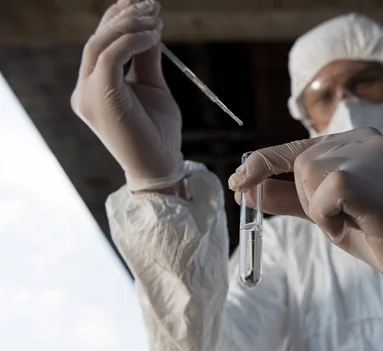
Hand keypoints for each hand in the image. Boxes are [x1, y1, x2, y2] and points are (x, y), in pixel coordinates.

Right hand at [71, 0, 183, 190]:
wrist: (161, 166)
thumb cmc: (158, 132)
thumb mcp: (153, 88)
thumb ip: (146, 60)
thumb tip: (150, 27)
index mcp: (93, 88)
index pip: (99, 44)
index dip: (119, 19)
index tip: (146, 4)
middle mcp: (84, 91)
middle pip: (97, 40)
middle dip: (125, 15)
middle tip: (153, 5)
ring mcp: (88, 96)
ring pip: (99, 44)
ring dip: (129, 24)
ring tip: (156, 17)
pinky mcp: (101, 100)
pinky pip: (110, 57)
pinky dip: (132, 41)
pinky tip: (154, 35)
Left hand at [228, 128, 382, 295]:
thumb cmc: (373, 232)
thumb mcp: (323, 213)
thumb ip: (289, 198)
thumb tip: (247, 190)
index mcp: (355, 142)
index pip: (297, 147)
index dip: (263, 163)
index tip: (238, 182)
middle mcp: (366, 139)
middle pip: (301, 163)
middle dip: (309, 199)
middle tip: (345, 217)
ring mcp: (374, 153)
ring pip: (310, 174)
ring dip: (321, 210)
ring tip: (354, 219)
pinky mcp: (376, 177)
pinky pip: (325, 191)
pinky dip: (328, 215)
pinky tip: (355, 223)